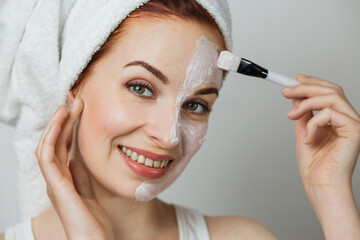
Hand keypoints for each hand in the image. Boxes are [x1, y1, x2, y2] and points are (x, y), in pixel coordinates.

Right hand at [35, 98, 113, 239]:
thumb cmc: (93, 222)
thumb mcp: (90, 191)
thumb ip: (82, 176)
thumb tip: (78, 158)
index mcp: (65, 178)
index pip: (63, 146)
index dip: (69, 127)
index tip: (79, 109)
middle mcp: (57, 178)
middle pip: (56, 143)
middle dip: (63, 120)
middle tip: (74, 100)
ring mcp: (55, 182)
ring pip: (48, 146)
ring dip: (55, 125)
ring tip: (66, 106)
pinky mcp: (57, 187)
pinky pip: (48, 158)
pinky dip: (51, 138)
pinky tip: (59, 123)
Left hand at [282, 74, 359, 187]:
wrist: (320, 184)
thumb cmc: (314, 164)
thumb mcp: (303, 130)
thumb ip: (303, 113)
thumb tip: (296, 96)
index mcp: (339, 118)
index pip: (329, 91)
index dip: (313, 82)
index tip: (295, 78)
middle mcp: (349, 118)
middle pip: (331, 90)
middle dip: (305, 87)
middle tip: (285, 91)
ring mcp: (354, 124)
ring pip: (331, 97)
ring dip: (305, 103)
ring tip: (291, 116)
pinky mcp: (355, 130)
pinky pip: (329, 113)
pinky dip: (312, 123)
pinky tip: (307, 138)